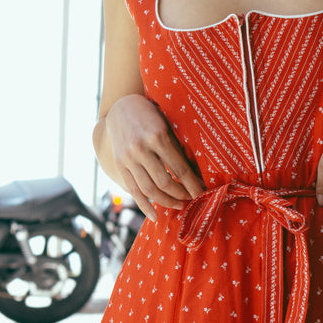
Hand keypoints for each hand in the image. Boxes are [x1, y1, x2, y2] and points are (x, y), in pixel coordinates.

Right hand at [104, 94, 204, 221]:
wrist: (121, 107)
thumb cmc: (151, 114)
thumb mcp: (167, 124)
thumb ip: (178, 146)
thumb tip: (197, 172)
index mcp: (157, 136)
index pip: (179, 168)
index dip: (193, 184)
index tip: (203, 192)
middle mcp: (140, 149)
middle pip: (164, 182)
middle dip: (181, 194)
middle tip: (193, 198)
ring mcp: (128, 158)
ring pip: (149, 189)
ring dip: (167, 201)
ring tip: (179, 205)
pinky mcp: (119, 165)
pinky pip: (133, 190)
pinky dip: (144, 205)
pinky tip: (155, 216)